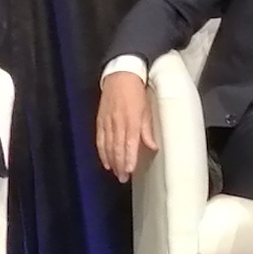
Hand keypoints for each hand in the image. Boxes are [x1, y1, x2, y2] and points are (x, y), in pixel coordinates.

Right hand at [94, 68, 158, 182]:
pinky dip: (101, 151)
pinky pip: (100, 139)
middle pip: (117, 147)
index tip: (129, 170)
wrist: (120, 75)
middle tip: (123, 178)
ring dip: (111, 160)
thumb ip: (147, 130)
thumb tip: (152, 146)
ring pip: (107, 145)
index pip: (129, 143)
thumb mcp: (147, 109)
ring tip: (115, 172)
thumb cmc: (136, 92)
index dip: (128, 158)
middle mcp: (118, 122)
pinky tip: (105, 160)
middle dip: (120, 164)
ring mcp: (107, 122)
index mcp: (131, 120)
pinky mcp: (100, 120)